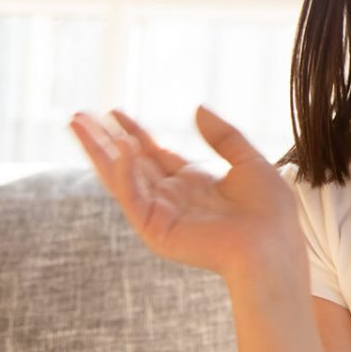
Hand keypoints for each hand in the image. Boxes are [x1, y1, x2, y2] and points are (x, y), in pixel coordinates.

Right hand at [68, 106, 308, 285]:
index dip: (133, 132)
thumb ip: (223, 136)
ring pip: (121, 176)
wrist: (272, 243)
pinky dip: (124, 172)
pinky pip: (134, 195)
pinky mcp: (156, 228)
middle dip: (103, 139)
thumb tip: (197, 108)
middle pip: (130, 163)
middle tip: (77, 116)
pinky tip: (120, 147)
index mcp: (192, 183)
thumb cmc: (269, 210)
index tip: (113, 112)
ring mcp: (161, 213)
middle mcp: (172, 197)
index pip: (153, 154)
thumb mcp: (249, 160)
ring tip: (77, 124)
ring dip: (98, 150)